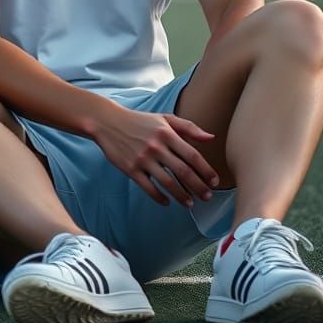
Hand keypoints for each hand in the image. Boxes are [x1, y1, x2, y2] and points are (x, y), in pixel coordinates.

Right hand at [93, 107, 219, 206]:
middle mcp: (156, 147)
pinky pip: (148, 188)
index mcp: (166, 133)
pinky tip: (167, 202)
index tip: (215, 182)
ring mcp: (142, 159)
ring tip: (189, 204)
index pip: (193, 155)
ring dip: (181, 196)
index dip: (206, 171)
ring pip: (167, 183)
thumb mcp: (164, 118)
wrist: (107, 122)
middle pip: (183, 172)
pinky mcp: (130, 169)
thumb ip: (188, 127)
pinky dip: (159, 197)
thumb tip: (212, 138)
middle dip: (198, 187)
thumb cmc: (139, 120)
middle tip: (207, 197)